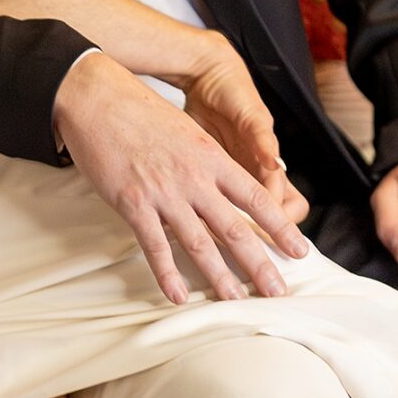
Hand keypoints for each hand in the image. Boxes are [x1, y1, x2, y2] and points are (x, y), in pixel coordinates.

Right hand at [53, 53, 308, 304]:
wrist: (97, 97)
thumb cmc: (140, 111)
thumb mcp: (187, 132)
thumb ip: (207, 162)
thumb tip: (226, 187)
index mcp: (211, 157)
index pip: (256, 199)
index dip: (280, 228)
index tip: (300, 251)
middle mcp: (194, 177)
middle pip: (235, 228)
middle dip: (259, 264)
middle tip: (278, 291)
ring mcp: (164, 192)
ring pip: (199, 243)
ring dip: (220, 276)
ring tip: (236, 301)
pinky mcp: (132, 202)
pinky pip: (154, 246)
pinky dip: (168, 274)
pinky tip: (179, 296)